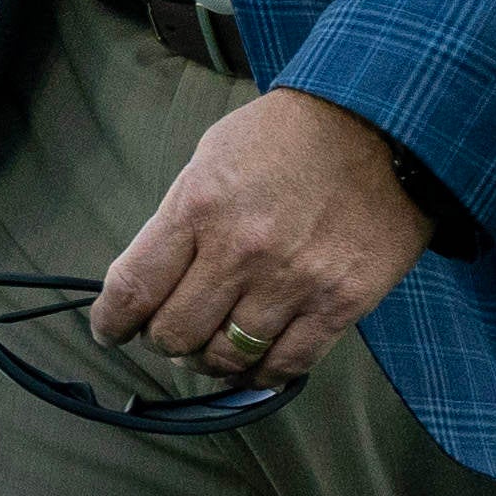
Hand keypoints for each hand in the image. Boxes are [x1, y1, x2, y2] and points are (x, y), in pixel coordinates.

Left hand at [92, 87, 428, 392]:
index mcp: (200, 206)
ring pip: (226, 359)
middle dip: (162, 340)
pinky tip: (256, 359)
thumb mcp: (215, 153)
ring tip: (214, 345)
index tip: (110, 330)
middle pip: (173, 334)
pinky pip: (285, 365)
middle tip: (171, 332)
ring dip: (210, 360)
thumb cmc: (293, 134)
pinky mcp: (340, 303)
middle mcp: (241, 251)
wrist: (384, 123)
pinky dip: (262, 372)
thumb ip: (181, 217)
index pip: (133, 289)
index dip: (111, 322)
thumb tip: (154, 278)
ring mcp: (293, 282)